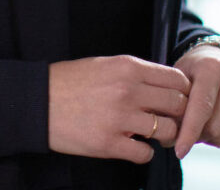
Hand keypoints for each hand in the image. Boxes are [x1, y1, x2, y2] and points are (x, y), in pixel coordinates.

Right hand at [48, 55, 191, 163]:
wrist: (36, 102)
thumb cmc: (69, 82)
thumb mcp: (105, 65)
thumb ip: (136, 74)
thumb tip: (166, 86)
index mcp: (128, 68)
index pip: (177, 80)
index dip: (182, 93)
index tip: (176, 101)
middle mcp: (127, 91)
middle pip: (178, 105)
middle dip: (178, 115)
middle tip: (169, 121)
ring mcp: (119, 118)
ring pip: (167, 131)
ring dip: (164, 136)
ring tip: (151, 135)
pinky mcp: (108, 143)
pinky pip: (145, 153)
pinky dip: (144, 152)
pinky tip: (132, 145)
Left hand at [172, 44, 219, 157]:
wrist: (219, 60)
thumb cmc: (192, 72)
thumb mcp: (178, 78)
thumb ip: (172, 104)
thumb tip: (167, 139)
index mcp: (211, 69)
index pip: (202, 107)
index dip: (189, 132)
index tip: (179, 152)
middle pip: (214, 127)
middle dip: (197, 135)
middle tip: (187, 127)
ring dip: (209, 138)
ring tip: (202, 123)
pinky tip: (216, 124)